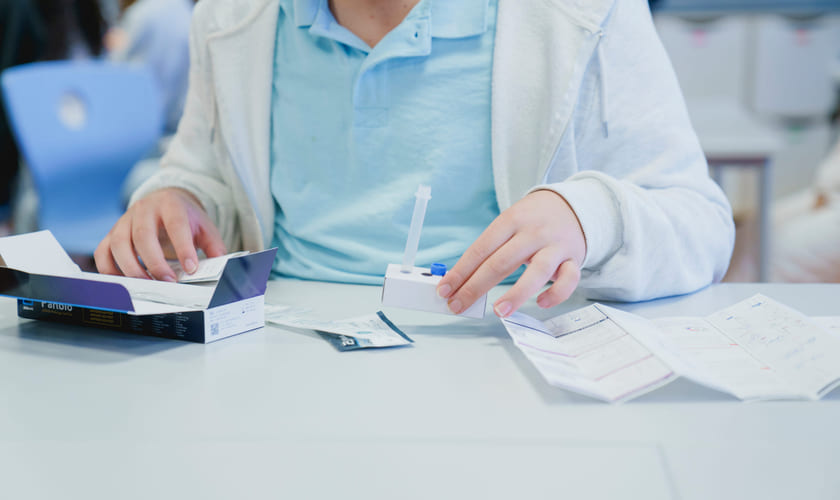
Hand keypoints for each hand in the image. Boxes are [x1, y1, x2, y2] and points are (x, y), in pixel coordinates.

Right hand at [95, 188, 226, 280]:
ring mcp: (124, 221)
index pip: (176, 224)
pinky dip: (109, 270)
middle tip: (168, 282)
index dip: (183, 247)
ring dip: (131, 268)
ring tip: (148, 285)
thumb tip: (220, 266)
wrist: (164, 201)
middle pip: (143, 235)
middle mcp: (144, 209)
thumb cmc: (184, 217)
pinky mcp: (111, 233)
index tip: (191, 268)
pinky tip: (125, 283)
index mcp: (170, 205)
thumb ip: (213, 246)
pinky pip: (103, 252)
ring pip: (118, 243)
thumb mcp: (204, 226)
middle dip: (154, 262)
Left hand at [436, 189, 585, 316]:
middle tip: (458, 305)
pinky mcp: (574, 259)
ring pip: (538, 271)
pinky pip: (569, 280)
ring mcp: (555, 246)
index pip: (480, 249)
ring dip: (517, 293)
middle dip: (476, 287)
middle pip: (501, 262)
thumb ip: (489, 250)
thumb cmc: (532, 220)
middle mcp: (533, 233)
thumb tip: (459, 281)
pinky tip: (541, 303)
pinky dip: (556, 293)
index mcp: (511, 221)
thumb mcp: (509, 224)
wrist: (573, 205)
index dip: (460, 271)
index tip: (444, 290)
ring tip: (499, 311)